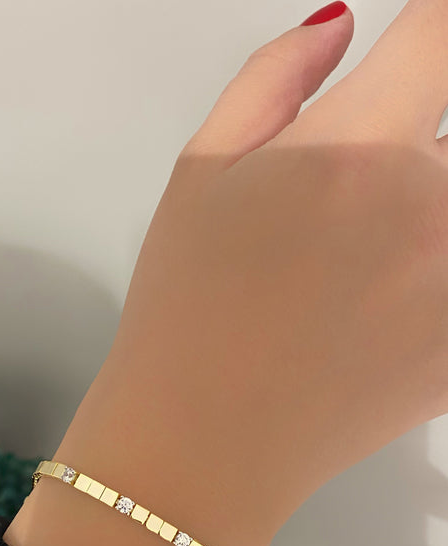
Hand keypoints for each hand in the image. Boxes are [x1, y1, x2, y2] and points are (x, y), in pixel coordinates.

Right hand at [78, 0, 447, 545]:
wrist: (205, 439)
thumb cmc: (188, 308)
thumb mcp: (201, 171)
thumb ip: (275, 77)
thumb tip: (338, 27)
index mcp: (360, 150)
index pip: (440, 37)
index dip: (429, 37)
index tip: (416, 53)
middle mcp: (431, 211)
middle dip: (415, 146)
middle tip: (349, 201)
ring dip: (424, 214)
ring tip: (356, 265)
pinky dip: (429, 281)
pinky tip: (377, 313)